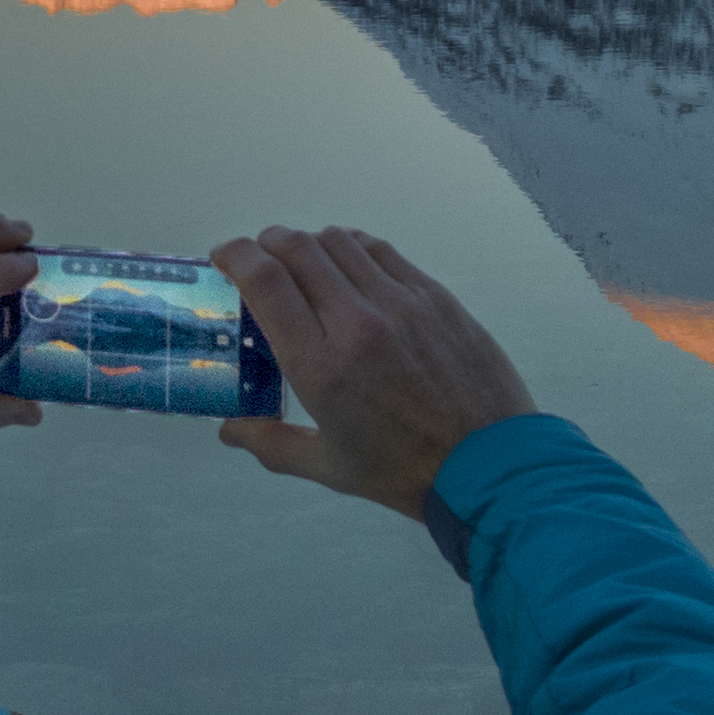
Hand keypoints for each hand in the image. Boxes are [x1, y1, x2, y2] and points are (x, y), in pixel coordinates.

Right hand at [209, 225, 535, 519]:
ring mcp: (400, 304)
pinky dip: (352, 248)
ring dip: (309, 243)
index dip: (234, 256)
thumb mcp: (329, 467)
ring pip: (339, 241)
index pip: (264, 281)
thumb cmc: (404, 473)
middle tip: (259, 260)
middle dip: (266, 244)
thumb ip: (271, 443)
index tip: (223, 258)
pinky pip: (382, 251)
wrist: (490, 465)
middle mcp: (356, 323)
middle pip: (296, 248)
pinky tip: (349, 265)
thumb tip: (228, 430)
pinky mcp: (435, 297)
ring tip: (303, 262)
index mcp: (320, 367)